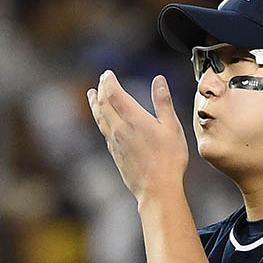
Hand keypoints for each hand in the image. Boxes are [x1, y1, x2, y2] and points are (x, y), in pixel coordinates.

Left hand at [87, 71, 187, 202]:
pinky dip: (101, 120)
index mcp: (133, 118)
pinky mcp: (114, 154)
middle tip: (101, 80)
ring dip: (95, 104)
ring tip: (91, 95)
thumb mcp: (172, 127)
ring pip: (100, 118)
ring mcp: (114, 142)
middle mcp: (119, 129)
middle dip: (101, 89)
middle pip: (103, 104)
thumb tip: (159, 80)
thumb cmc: (169, 159)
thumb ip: (163, 102)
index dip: (109, 81)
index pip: (114, 93)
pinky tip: (104, 121)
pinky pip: (104, 131)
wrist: (157, 188)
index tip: (107, 74)